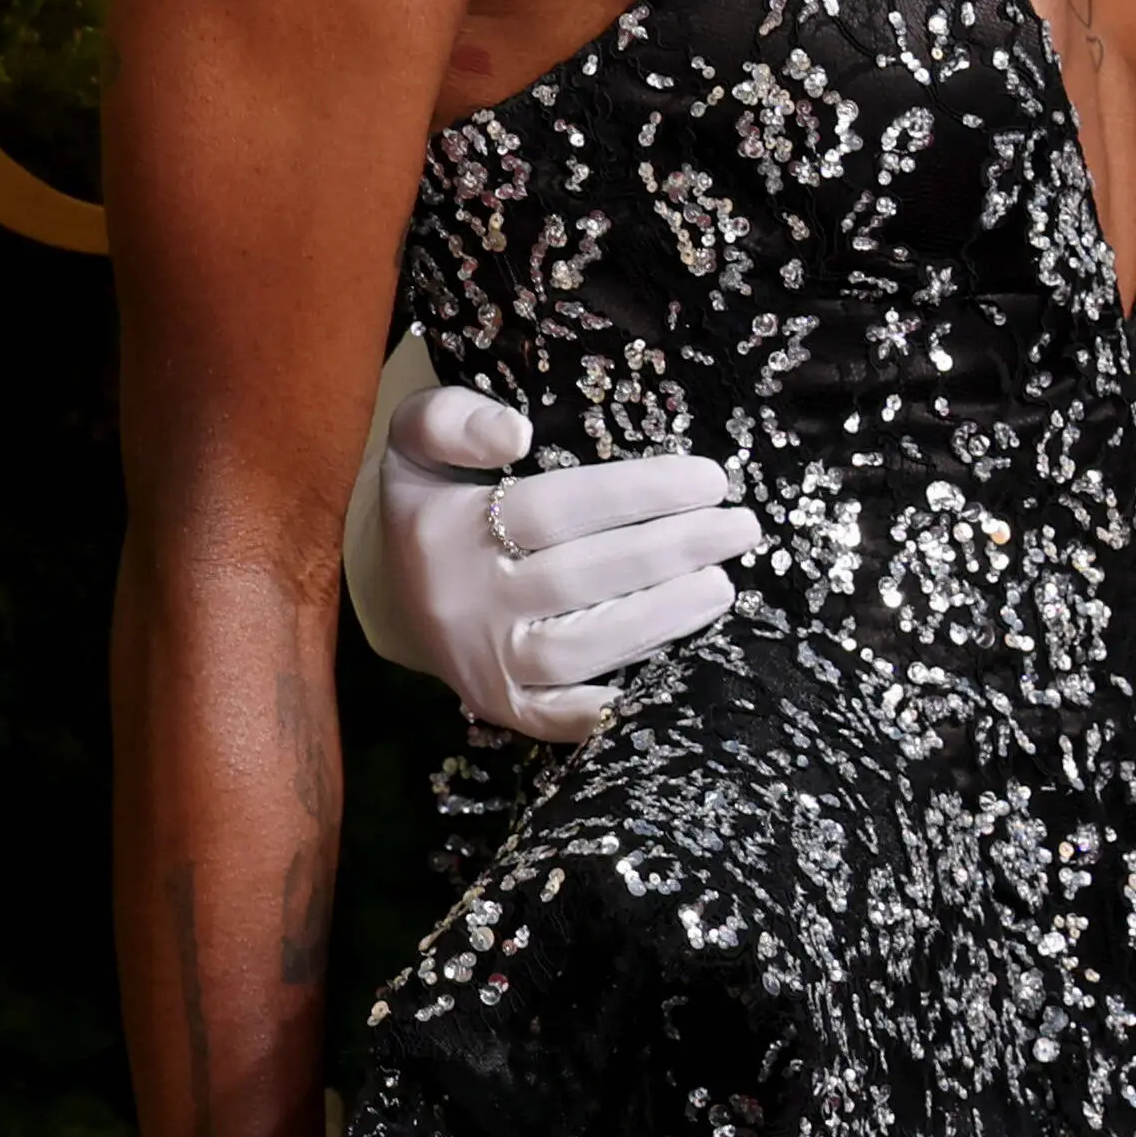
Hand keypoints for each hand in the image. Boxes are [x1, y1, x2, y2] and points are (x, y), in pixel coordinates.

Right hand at [335, 336, 755, 742]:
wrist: (394, 594)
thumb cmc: (431, 500)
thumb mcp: (417, 438)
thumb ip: (454, 418)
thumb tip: (516, 431)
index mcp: (447, 532)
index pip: (555, 510)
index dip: (639, 494)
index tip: (710, 479)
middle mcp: (466, 605)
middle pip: (581, 578)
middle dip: (671, 551)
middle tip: (740, 528)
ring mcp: (485, 666)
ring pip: (580, 652)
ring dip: (660, 619)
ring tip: (723, 585)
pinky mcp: (500, 709)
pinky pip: (561, 718)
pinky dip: (614, 709)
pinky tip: (675, 677)